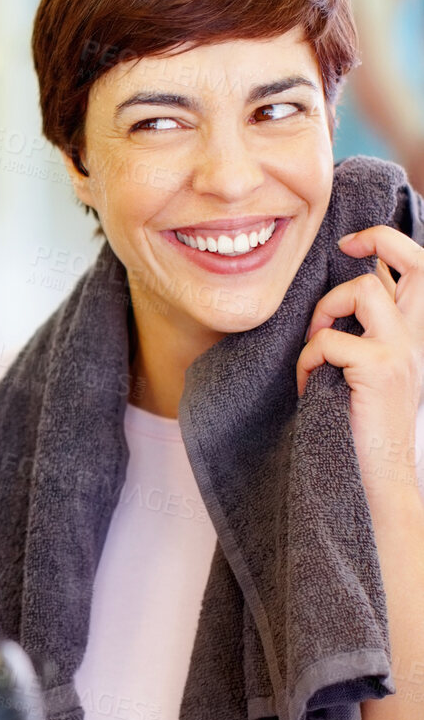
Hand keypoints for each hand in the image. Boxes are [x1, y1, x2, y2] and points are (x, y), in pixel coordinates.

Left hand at [297, 226, 423, 503]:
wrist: (378, 478)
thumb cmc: (362, 429)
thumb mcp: (368, 373)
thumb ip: (361, 336)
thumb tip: (330, 305)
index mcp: (415, 335)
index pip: (421, 268)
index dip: (390, 241)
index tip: (354, 243)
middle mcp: (417, 337)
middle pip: (417, 260)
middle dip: (376, 241)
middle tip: (343, 249)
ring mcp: (402, 351)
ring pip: (362, 292)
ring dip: (326, 314)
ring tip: (315, 349)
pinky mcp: (379, 369)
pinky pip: (328, 342)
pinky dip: (308, 361)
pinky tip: (309, 387)